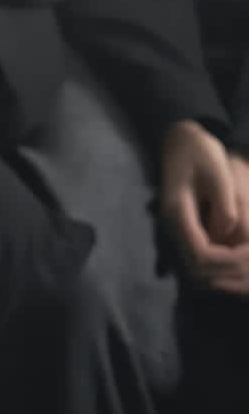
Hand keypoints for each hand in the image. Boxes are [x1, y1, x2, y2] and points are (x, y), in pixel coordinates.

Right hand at [160, 123, 248, 293]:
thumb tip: (229, 233)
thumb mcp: (218, 172)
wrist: (180, 139)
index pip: (202, 255)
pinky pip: (199, 260)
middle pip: (198, 271)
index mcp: (178, 213)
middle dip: (230, 273)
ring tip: (248, 263)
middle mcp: (172, 227)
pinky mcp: (184, 230)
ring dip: (225, 274)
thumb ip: (225, 205)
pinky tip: (238, 259)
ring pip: (197, 271)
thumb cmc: (200, 151)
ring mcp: (176, 230)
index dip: (228, 262)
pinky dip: (219, 267)